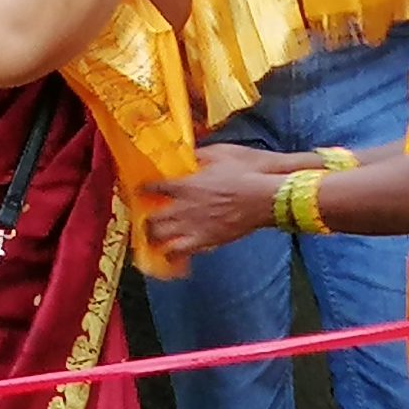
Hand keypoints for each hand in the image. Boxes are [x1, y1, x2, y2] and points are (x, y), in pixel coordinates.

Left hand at [142, 145, 292, 257]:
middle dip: (145, 219)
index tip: (142, 189)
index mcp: (184, 184)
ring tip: (154, 238)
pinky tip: (171, 255)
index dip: (144, 189)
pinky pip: (180, 253)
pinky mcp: (206, 241)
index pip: (152, 187)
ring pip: (161, 239)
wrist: (266, 196)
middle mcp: (183, 208)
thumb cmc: (247, 171)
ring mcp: (193, 227)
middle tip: (146, 218)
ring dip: (154, 238)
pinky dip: (172, 255)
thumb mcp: (221, 153)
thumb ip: (199, 155)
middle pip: (151, 219)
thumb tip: (188, 155)